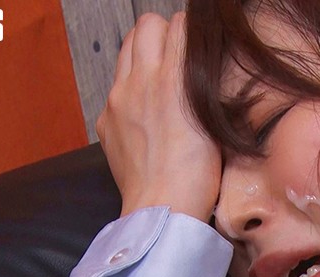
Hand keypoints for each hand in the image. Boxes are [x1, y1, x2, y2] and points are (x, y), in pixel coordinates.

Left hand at [96, 12, 220, 221]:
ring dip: (143, 52)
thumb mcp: (214, 122)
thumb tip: (205, 66)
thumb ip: (205, 86)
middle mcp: (139, 81)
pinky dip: (129, 89)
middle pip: (146, 25)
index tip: (200, 43)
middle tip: (176, 51)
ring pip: (125, 49)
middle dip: (163, 31)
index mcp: (172, 79)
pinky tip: (144, 112)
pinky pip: (115, 87)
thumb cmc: (198, 174)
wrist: (162, 207)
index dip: (192, 31)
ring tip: (159, 75)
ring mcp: (116, 100)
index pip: (180, 26)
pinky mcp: (105, 120)